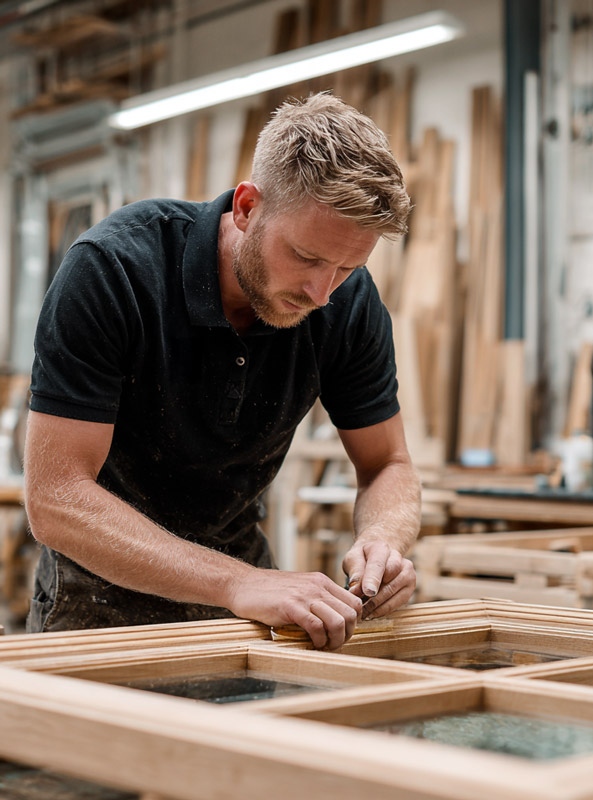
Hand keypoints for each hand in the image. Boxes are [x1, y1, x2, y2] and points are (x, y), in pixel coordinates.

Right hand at [228, 568, 362, 649]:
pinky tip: (312, 643)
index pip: (354, 602)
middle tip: (334, 643)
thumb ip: (317, 599)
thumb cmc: (269, 592)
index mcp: (321, 581)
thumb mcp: (300, 588)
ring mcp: (304, 595)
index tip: (342, 633)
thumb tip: (334, 620)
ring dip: (335, 640)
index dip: (353, 622)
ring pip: (337, 621)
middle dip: (347, 634)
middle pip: (350, 613)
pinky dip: (318, 640)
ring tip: (324, 646)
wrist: (242, 584)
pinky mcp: (290, 606)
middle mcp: (317, 586)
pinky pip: (316, 626)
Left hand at [342, 540, 415, 618]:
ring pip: (394, 593)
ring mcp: (407, 573)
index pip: (378, 564)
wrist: (377, 556)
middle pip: (388, 580)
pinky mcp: (410, 586)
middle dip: (373, 597)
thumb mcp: (353, 559)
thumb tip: (355, 590)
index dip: (373, 579)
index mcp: (381, 548)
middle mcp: (398, 559)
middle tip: (359, 608)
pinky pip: (398, 602)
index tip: (367, 592)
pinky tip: (373, 612)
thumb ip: (355, 572)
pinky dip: (384, 610)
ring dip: (377, 606)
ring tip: (363, 612)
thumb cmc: (363, 559)